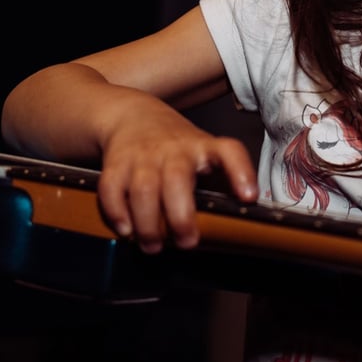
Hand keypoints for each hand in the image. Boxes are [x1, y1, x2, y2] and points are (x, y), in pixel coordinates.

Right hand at [95, 106, 256, 253]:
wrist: (131, 116)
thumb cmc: (174, 147)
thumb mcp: (202, 152)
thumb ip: (215, 182)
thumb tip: (232, 224)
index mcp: (202, 147)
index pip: (228, 152)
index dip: (240, 173)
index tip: (248, 197)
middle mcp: (173, 149)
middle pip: (177, 180)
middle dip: (180, 217)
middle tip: (186, 242)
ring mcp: (143, 155)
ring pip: (143, 190)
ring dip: (148, 225)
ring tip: (153, 245)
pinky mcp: (116, 162)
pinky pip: (112, 189)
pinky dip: (117, 214)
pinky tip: (126, 230)